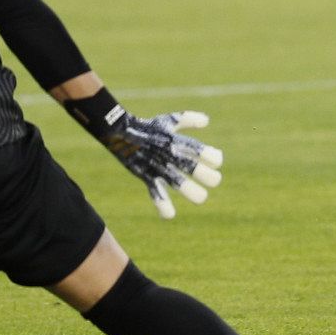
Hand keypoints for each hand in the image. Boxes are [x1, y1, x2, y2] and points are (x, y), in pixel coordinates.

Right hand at [99, 110, 223, 219]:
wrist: (119, 131)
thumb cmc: (148, 126)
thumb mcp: (169, 120)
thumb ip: (189, 119)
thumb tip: (206, 121)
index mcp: (176, 140)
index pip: (198, 150)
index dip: (212, 157)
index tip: (216, 161)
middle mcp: (168, 154)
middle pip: (191, 167)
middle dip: (207, 176)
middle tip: (215, 180)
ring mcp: (157, 166)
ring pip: (176, 182)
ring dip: (191, 191)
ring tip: (201, 197)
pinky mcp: (145, 175)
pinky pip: (154, 192)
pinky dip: (161, 204)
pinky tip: (170, 215)